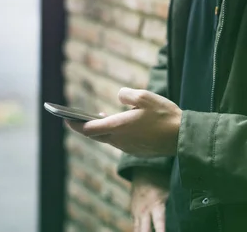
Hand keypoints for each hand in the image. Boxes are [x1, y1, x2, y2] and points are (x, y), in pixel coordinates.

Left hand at [66, 88, 181, 156]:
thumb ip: (126, 94)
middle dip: (84, 127)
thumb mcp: (144, 96)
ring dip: (102, 130)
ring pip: (108, 139)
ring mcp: (128, 148)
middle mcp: (119, 141)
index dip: (74, 123)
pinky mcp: (137, 151)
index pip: (88, 129)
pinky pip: (121, 142)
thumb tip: (120, 97)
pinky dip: (116, 134)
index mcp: (118, 127)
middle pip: (95, 136)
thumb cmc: (164, 115)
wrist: (182, 137)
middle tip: (74, 119)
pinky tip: (122, 125)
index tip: (65, 118)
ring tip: (101, 118)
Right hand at [131, 168, 169, 231]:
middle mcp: (144, 211)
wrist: (142, 169)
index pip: (159, 224)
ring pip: (137, 231)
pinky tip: (145, 231)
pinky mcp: (133, 212)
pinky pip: (135, 226)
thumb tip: (191, 209)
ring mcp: (136, 212)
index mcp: (156, 205)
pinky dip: (139, 231)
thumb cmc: (160, 179)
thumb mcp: (170, 189)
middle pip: (144, 231)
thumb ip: (175, 202)